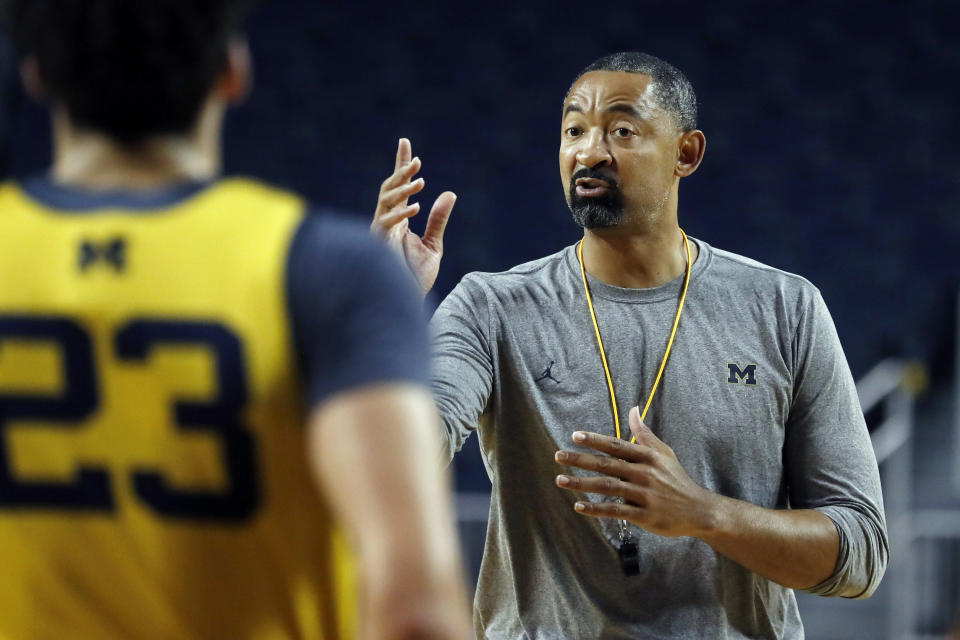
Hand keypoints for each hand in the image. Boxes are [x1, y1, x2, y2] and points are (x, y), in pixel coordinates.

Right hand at [372, 138, 455, 293]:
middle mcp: (386, 223)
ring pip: (386, 201)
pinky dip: (400, 214)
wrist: (405, 304)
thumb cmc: (415, 278)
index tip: (405, 143)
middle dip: (401, 172)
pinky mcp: (378, 245)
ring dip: (402, 189)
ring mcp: (380, 233)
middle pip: (389, 189)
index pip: (400, 187)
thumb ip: (438, 220)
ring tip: (420, 179)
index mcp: (398, 220)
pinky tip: (416, 207)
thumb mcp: (433, 245)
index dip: (401, 165)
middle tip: (417, 160)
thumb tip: (449, 194)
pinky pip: (386, 223)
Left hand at [554, 406, 716, 537]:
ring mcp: (645, 495)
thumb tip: (632, 409)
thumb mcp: (664, 453)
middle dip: (581, 460)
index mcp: (648, 456)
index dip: (595, 440)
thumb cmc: (677, 479)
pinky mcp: (645, 516)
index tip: (575, 436)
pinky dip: (596, 509)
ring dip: (582, 484)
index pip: (617, 445)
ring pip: (608, 487)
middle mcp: (645, 474)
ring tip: (561, 480)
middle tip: (559, 456)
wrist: (699, 510)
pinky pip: (616, 511)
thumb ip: (644, 434)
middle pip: (608, 464)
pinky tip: (579, 506)